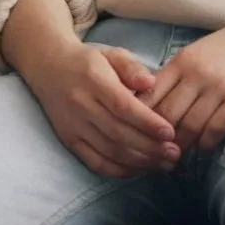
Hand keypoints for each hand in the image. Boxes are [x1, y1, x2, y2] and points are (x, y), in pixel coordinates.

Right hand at [26, 41, 180, 179]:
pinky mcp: (68, 140)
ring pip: (108, 150)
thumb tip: (151, 83)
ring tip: (163, 163)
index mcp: (93, 80)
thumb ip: (132, 67)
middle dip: (149, 147)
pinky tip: (139, 169)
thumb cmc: (88, 61)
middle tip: (175, 153)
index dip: (147, 122)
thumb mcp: (111, 54)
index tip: (170, 132)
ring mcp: (73, 125)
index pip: (122, 106)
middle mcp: (80, 104)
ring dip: (139, 161)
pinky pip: (95, 162)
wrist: (49, 67)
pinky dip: (119, 170)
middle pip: (118, 133)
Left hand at [141, 20, 224, 154]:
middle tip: (155, 151)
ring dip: (182, 144)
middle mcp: (198, 74)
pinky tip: (203, 146)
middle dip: (159, 137)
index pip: (151, 94)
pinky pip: (215, 130)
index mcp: (183, 61)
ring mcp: (219, 87)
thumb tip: (148, 104)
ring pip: (189, 126)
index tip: (138, 132)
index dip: (141, 118)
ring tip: (177, 153)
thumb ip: (175, 76)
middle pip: (167, 115)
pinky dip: (205, 143)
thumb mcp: (197, 54)